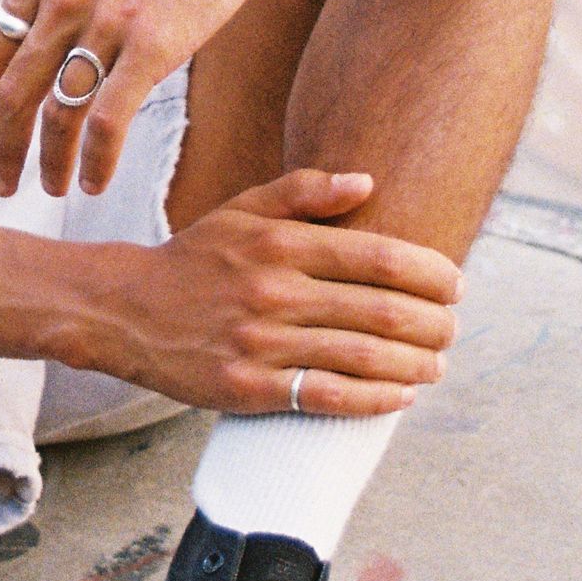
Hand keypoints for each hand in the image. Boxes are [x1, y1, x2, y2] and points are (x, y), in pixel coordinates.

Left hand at [0, 0, 299, 196]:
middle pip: (11, 92)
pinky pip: (107, 121)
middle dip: (0, 147)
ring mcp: (106, 22)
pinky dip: (95, 161)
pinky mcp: (153, 45)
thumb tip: (46, 39)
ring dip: (47, 163)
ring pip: (56, 114)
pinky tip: (95, 182)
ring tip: (51, 189)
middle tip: (0, 185)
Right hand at [81, 168, 459, 416]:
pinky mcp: (248, 388)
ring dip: (416, 364)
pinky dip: (376, 398)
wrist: (126, 312)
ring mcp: (260, 343)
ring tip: (436, 364)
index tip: (455, 285)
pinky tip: (401, 395)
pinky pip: (329, 397)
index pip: (378, 256)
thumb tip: (367, 182)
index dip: (431, 273)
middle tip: (451, 330)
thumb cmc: (196, 259)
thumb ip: (304, 191)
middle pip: (382, 311)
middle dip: (434, 324)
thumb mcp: (242, 210)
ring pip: (363, 357)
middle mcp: (272, 291)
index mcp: (278, 244)